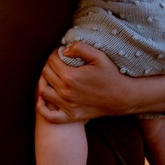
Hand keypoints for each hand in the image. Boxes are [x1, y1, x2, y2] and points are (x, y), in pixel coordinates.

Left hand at [36, 41, 164, 122]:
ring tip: (52, 75)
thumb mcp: (99, 56)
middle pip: (46, 74)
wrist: (121, 97)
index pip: (51, 60)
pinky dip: (42, 107)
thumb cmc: (111, 75)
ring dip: (44, 81)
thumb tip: (63, 50)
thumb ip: (80, 48)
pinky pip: (49, 115)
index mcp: (70, 76)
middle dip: (49, 64)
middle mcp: (65, 92)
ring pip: (43, 91)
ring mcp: (67, 106)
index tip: (61, 52)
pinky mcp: (70, 116)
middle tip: (58, 62)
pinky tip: (45, 98)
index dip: (54, 53)